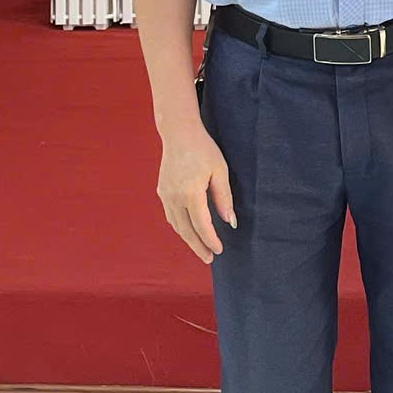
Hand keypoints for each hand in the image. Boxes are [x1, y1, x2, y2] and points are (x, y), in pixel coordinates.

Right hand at [158, 123, 236, 263]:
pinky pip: (171, 215)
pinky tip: (188, 231)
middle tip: (209, 259)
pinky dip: (180, 226)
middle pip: (186, 230)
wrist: (179, 133)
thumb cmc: (204, 150)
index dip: (211, 240)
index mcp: (191, 192)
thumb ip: (224, 198)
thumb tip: (230, 222)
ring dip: (188, 238)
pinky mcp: (162, 191)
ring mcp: (165, 195)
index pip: (202, 225)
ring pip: (177, 225)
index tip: (219, 250)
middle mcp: (174, 197)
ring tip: (201, 248)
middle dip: (198, 246)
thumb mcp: (220, 171)